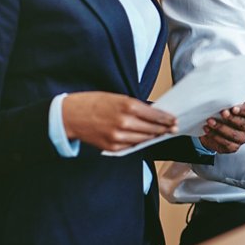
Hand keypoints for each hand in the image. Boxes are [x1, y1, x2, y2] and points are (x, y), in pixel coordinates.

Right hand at [62, 91, 176, 151]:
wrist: (70, 116)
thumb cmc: (94, 103)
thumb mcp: (118, 97)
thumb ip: (136, 106)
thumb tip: (153, 112)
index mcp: (127, 106)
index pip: (155, 115)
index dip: (167, 119)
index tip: (174, 120)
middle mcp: (125, 122)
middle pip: (152, 129)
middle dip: (164, 129)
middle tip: (173, 128)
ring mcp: (118, 137)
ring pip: (144, 139)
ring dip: (154, 136)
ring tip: (161, 133)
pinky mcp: (112, 147)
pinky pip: (131, 146)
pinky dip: (138, 142)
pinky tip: (144, 139)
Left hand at [198, 102, 244, 153]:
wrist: (211, 130)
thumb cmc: (219, 117)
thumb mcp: (223, 108)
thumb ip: (225, 105)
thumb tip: (219, 102)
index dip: (242, 110)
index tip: (233, 108)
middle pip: (243, 124)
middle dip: (231, 118)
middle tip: (222, 113)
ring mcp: (241, 138)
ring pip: (234, 135)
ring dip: (221, 128)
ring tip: (210, 122)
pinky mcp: (233, 147)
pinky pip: (226, 143)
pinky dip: (215, 136)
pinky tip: (208, 130)